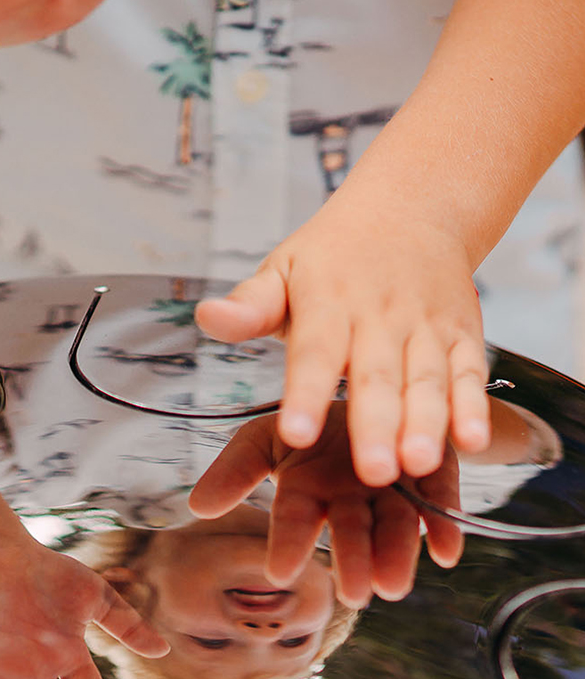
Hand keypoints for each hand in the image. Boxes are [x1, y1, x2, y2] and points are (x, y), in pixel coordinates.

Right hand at [189, 404, 463, 608]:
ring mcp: (395, 486)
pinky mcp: (434, 472)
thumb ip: (236, 470)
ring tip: (394, 586)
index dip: (288, 544)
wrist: (369, 392)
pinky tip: (447, 552)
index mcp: (309, 488)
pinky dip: (445, 527)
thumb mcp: (265, 437)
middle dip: (353, 562)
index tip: (281, 573)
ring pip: (397, 524)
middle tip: (356, 594)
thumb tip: (199, 508)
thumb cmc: (313, 424)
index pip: (294, 519)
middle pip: (353, 530)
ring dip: (397, 556)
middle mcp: (353, 494)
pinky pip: (441, 500)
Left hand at [195, 197, 489, 487]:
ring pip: (425, 380)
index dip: (304, 393)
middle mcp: (379, 317)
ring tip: (420, 464)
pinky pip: (468, 373)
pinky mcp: (462, 335)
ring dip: (426, 423)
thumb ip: (250, 306)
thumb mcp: (282, 269)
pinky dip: (472, 406)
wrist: (412, 207)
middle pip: (375, 377)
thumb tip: (206, 318)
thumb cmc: (333, 256)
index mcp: (327, 302)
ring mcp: (424, 327)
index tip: (294, 434)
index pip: (314, 352)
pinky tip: (472, 442)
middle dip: (375, 426)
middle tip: (372, 472)